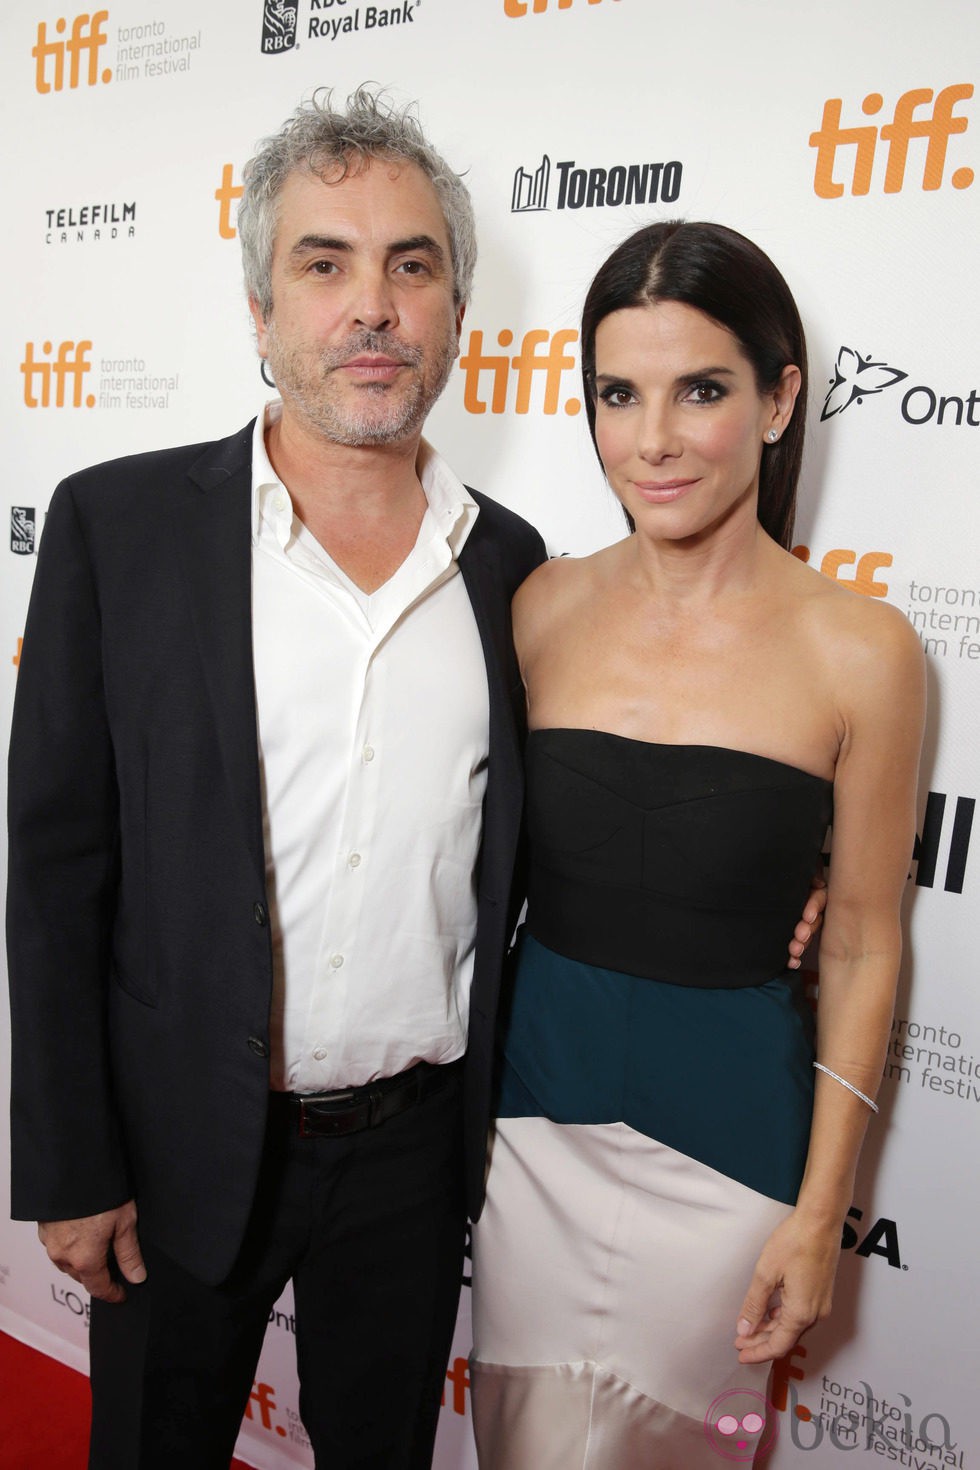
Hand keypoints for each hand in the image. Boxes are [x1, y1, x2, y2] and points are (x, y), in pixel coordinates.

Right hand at [38, 1200, 145, 1303]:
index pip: (98, 1288)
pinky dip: (70, 1246)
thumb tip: (136, 1276)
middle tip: (114, 1265)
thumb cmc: (101, 1192)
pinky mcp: (43, 1228)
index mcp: (85, 1259)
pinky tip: (81, 1232)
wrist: (73, 1167)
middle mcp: (63, 1256)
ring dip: (81, 1261)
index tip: (120, 1294)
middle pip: (82, 1276)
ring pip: (67, 1263)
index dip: (112, 1293)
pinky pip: (57, 1247)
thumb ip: (129, 1253)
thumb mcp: (125, 1222)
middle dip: (98, 1274)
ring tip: (99, 1246)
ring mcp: (50, 1242)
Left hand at [733, 1211, 838, 1362]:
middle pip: (786, 1339)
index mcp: (801, 1313)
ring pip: (793, 1327)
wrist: (821, 1221)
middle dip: (761, 1343)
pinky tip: (769, 1312)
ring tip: (750, 1328)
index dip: (757, 1353)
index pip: (778, 1345)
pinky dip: (782, 1319)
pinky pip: (800, 1315)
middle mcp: (815, 1314)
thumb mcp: (766, 1273)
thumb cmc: (795, 1242)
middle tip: (740, 1342)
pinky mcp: (821, 1293)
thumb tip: (744, 1329)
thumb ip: (754, 1304)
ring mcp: (821, 1303)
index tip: (740, 1354)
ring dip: (771, 1330)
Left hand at [787, 866, 827, 969]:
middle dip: (807, 929)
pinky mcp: (792, 932)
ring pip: (806, 934)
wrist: (755, 872)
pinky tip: (791, 961)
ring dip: (802, 944)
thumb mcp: (795, 863)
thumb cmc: (778, 865)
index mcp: (811, 888)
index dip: (815, 906)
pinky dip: (795, 955)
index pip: (819, 897)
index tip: (807, 916)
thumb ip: (807, 869)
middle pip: (814, 919)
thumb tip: (817, 882)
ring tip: (793, 951)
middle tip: (799, 937)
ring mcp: (801, 920)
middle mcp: (809, 905)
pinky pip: (797, 944)